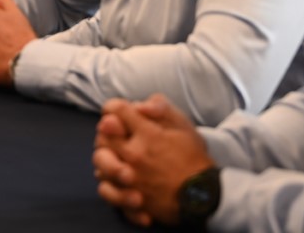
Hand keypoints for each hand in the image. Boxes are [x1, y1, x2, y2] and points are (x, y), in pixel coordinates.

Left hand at [92, 95, 214, 226]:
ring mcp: (130, 179)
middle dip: (107, 129)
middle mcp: (135, 155)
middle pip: (102, 135)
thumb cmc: (194, 158)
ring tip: (116, 154)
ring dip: (105, 155)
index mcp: (148, 135)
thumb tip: (138, 104)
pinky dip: (108, 183)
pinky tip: (118, 178)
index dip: (116, 107)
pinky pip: (105, 189)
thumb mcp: (184, 125)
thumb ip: (161, 108)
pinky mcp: (130, 199)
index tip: (121, 111)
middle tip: (117, 132)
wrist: (204, 196)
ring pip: (99, 162)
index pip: (116, 110)